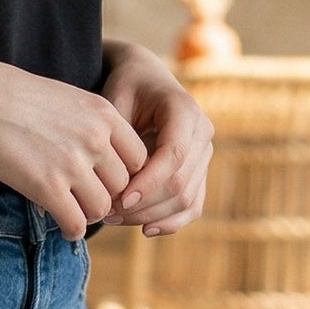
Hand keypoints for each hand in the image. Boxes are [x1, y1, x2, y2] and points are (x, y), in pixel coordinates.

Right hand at [0, 53, 148, 240]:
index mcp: (103, 113)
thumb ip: (91, 125)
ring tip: (75, 212)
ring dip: (90, 213)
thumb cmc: (13, 95)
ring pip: (102, 207)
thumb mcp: (67, 98)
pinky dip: (73, 230)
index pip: (139, 157)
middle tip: (88, 200)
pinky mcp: (47, 186)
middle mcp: (95, 139)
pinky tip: (64, 226)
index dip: (125, 173)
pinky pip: (77, 222)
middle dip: (108, 195)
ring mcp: (72, 164)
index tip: (106, 179)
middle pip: (123, 185)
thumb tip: (103, 157)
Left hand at [90, 42, 212, 236]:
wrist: (145, 78)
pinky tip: (144, 229)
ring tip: (114, 218)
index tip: (118, 199)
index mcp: (184, 110)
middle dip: (144, 204)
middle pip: (181, 182)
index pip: (174, 155)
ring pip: (187, 199)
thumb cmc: (125, 87)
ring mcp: (204, 154)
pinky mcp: (199, 172)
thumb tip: (105, 180)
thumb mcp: (114, 101)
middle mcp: (202, 133)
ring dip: (151, 215)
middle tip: (107, 213)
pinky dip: (171, 221)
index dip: (148, 182)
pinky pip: (193, 205)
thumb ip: (115, 137)